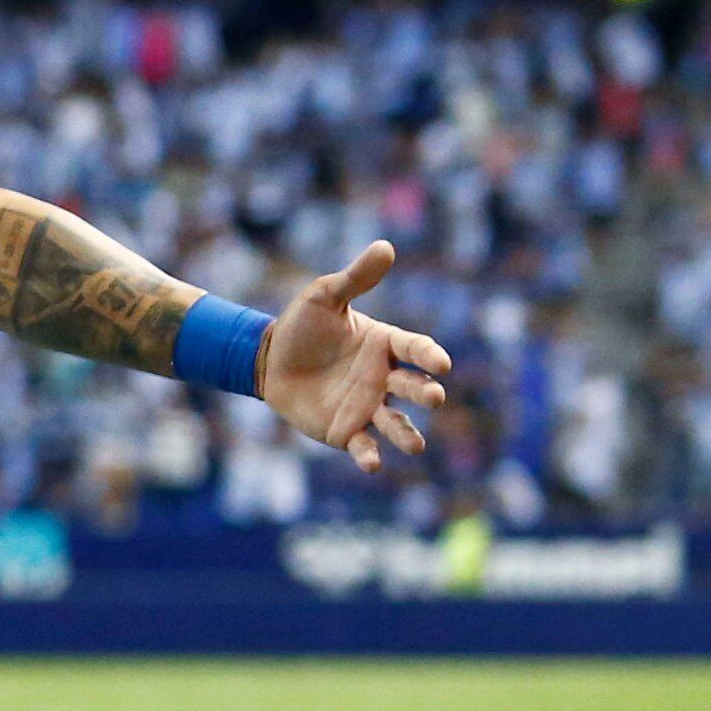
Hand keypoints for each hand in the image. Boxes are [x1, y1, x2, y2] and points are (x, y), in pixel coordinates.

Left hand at [261, 240, 453, 473]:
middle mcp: (382, 378)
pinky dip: (370, 455)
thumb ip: (355, 278)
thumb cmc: (301, 326)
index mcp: (384, 345)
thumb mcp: (324, 297)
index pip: (415, 349)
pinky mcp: (345, 430)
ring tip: (416, 445)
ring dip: (406, 434)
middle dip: (425, 393)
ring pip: (395, 423)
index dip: (429, 356)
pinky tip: (372, 463)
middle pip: (412, 387)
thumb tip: (385, 247)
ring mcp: (366, 406)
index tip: (441, 365)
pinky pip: (362, 445)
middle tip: (434, 397)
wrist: (268, 360)